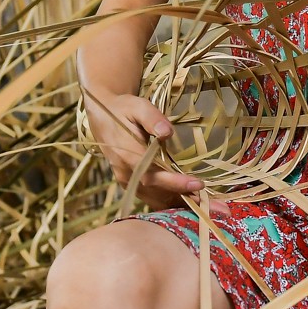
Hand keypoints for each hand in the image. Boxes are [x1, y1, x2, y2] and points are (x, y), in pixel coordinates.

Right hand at [82, 90, 203, 208]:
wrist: (103, 117)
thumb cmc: (123, 109)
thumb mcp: (138, 106)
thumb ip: (152, 118)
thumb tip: (167, 132)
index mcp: (126, 152)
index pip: (152, 173)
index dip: (174, 182)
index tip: (197, 184)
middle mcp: (124, 170)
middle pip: (154, 189)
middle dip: (180, 195)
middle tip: (204, 197)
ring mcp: (125, 178)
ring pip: (151, 197)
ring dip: (174, 201)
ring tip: (199, 201)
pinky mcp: (128, 182)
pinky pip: (147, 196)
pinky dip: (165, 201)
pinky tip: (182, 201)